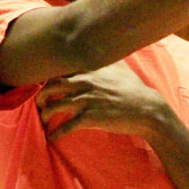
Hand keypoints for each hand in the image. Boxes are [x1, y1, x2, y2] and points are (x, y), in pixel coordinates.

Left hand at [35, 59, 169, 140]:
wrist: (147, 110)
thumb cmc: (134, 89)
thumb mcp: (121, 68)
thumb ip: (107, 59)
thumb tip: (103, 51)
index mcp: (89, 69)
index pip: (59, 70)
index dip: (49, 79)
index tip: (46, 87)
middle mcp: (84, 82)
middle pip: (50, 86)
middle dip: (41, 96)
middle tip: (40, 104)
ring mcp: (86, 100)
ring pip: (53, 106)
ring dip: (45, 115)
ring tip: (44, 121)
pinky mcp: (89, 118)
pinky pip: (65, 126)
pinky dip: (55, 133)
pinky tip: (52, 138)